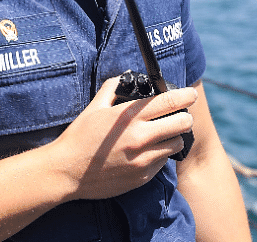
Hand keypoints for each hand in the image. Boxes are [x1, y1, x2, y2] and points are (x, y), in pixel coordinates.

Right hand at [46, 76, 196, 200]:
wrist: (66, 172)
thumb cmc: (79, 138)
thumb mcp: (94, 108)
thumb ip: (112, 89)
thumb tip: (125, 78)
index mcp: (129, 117)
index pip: (169, 102)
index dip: (185, 96)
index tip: (190, 95)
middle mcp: (139, 138)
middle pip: (182, 123)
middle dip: (184, 117)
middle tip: (180, 117)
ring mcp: (142, 160)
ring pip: (176, 144)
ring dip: (173, 138)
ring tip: (163, 136)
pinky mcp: (142, 177)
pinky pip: (163, 163)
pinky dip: (160, 156)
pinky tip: (148, 152)